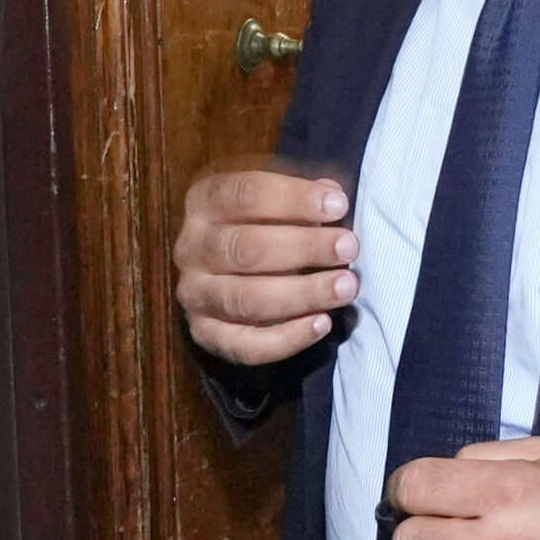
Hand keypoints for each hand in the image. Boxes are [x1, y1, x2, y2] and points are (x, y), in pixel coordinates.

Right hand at [173, 166, 358, 365]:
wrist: (226, 269)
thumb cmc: (261, 223)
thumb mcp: (276, 199)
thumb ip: (302, 196)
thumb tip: (332, 197)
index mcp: (204, 202)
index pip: (246, 194)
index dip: (294, 199)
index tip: (338, 205)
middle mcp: (191, 248)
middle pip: (246, 248)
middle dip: (305, 247)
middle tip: (348, 248)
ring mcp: (194, 294)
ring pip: (247, 299)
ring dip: (303, 294)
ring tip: (346, 287)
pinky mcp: (205, 334)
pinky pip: (245, 345)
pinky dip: (287, 338)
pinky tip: (322, 323)